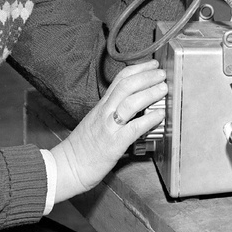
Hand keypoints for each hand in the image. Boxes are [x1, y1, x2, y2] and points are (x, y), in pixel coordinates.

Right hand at [49, 60, 166, 202]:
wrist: (67, 167)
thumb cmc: (82, 147)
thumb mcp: (96, 121)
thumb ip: (112, 110)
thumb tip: (134, 104)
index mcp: (102, 106)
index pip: (119, 79)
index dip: (138, 69)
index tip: (152, 64)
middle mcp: (105, 112)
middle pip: (126, 86)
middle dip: (146, 76)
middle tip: (162, 73)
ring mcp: (109, 127)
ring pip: (130, 102)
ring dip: (149, 93)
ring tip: (163, 88)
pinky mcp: (114, 144)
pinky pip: (133, 128)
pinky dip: (148, 120)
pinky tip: (159, 115)